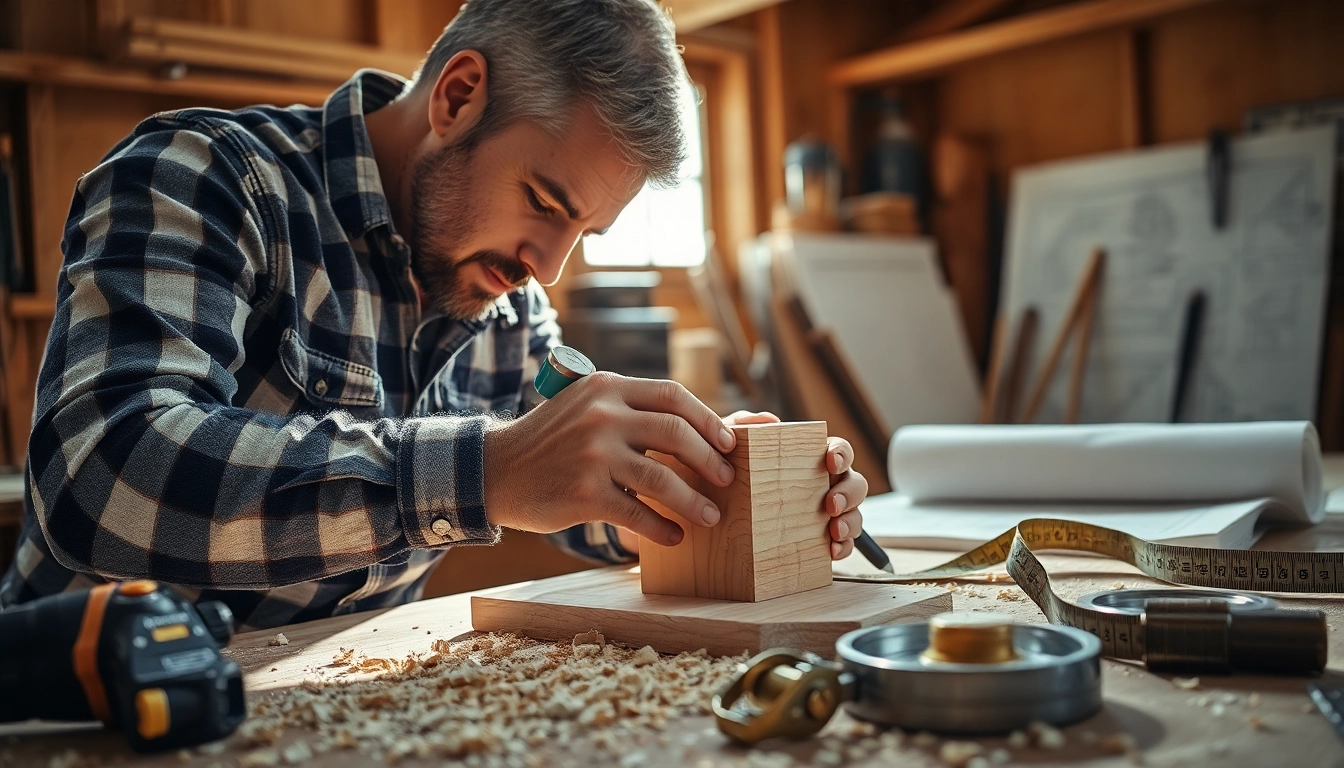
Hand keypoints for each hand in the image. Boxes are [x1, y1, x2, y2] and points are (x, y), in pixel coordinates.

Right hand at [483, 373, 734, 545]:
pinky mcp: (583, 494)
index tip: (729, 442)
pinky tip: (675, 535)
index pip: (672, 395)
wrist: (496, 470)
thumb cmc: (554, 441)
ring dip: (693, 501)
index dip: (708, 419)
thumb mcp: (587, 406)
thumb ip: (632, 410)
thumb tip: (699, 428)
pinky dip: (662, 528)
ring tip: (710, 516)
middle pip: (676, 434)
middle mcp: (601, 415)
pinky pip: (637, 514)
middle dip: (710, 460)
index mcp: (607, 387)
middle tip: (727, 480)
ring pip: (662, 478)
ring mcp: (592, 454)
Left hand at [722, 411, 867, 559]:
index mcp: (811, 460)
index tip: (831, 462)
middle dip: (849, 493)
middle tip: (831, 504)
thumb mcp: (727, 447)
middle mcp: (825, 485)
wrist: (708, 516)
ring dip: (850, 521)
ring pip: (855, 514)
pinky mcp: (821, 540)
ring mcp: (827, 514)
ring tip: (834, 530)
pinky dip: (843, 547)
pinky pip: (843, 544)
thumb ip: (741, 425)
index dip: (842, 454)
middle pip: (855, 484)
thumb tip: (769, 421)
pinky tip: (831, 551)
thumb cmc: (726, 475)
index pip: (838, 450)